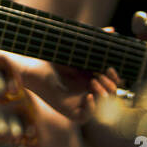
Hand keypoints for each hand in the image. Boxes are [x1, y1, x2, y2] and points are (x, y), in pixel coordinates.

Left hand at [0, 50, 118, 123]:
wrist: (30, 68)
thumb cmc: (50, 59)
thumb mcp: (76, 50)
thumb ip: (94, 41)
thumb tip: (113, 30)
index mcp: (91, 79)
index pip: (113, 82)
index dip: (115, 77)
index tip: (111, 68)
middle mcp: (87, 91)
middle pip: (111, 94)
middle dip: (110, 85)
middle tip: (100, 75)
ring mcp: (79, 102)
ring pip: (103, 106)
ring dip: (103, 94)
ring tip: (93, 83)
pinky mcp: (69, 110)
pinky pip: (85, 116)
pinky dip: (91, 109)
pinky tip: (89, 97)